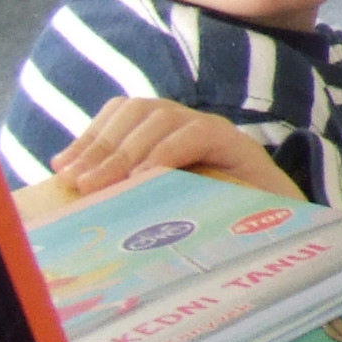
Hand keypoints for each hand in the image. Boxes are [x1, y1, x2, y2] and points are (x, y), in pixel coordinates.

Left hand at [49, 98, 303, 205]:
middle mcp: (189, 123)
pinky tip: (144, 181)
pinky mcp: (235, 143)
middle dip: (100, 146)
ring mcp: (214, 129)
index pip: (122, 112)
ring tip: (103, 187)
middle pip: (137, 110)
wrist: (280, 232)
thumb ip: (127, 194)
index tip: (61, 169)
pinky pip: (195, 134)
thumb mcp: (161, 206)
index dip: (89, 136)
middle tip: (78, 183)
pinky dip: (164, 154)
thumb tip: (73, 197)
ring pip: (161, 116)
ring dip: (125, 151)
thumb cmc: (215, 224)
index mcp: (167, 133)